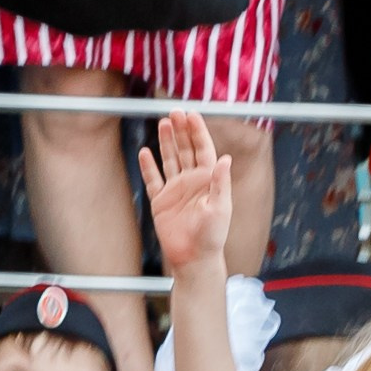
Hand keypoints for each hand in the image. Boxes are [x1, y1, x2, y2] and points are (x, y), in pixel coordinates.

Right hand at [138, 110, 233, 274]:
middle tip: (174, 111)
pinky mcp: (161, 202)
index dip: (197, 131)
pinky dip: (148, 167)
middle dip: (180, 130)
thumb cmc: (212, 236)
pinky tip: (145, 153)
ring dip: (166, 142)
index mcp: (208, 180)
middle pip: (185, 149)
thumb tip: (225, 158)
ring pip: (170, 159)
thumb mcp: (220, 208)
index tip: (191, 114)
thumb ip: (221, 183)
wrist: (194, 259)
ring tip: (163, 123)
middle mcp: (192, 181)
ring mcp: (175, 190)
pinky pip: (153, 180)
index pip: (203, 149)